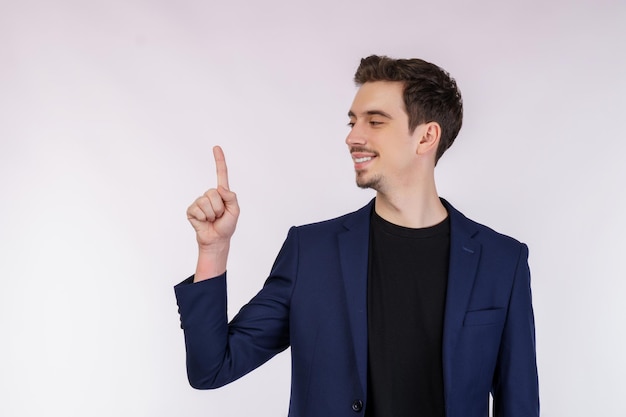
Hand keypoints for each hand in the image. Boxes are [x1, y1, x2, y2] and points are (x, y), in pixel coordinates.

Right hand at [186, 146, 239, 278]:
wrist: (216, 240)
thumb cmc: (226, 226)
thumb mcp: (235, 211)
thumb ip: (231, 197)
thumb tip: (220, 188)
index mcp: (221, 193)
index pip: (221, 174)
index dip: (219, 160)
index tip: (216, 147)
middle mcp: (209, 195)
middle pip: (214, 193)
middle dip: (219, 207)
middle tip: (219, 216)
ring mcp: (199, 202)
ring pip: (206, 202)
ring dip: (212, 214)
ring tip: (212, 219)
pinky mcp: (191, 210)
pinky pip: (198, 209)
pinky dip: (203, 217)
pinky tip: (203, 221)